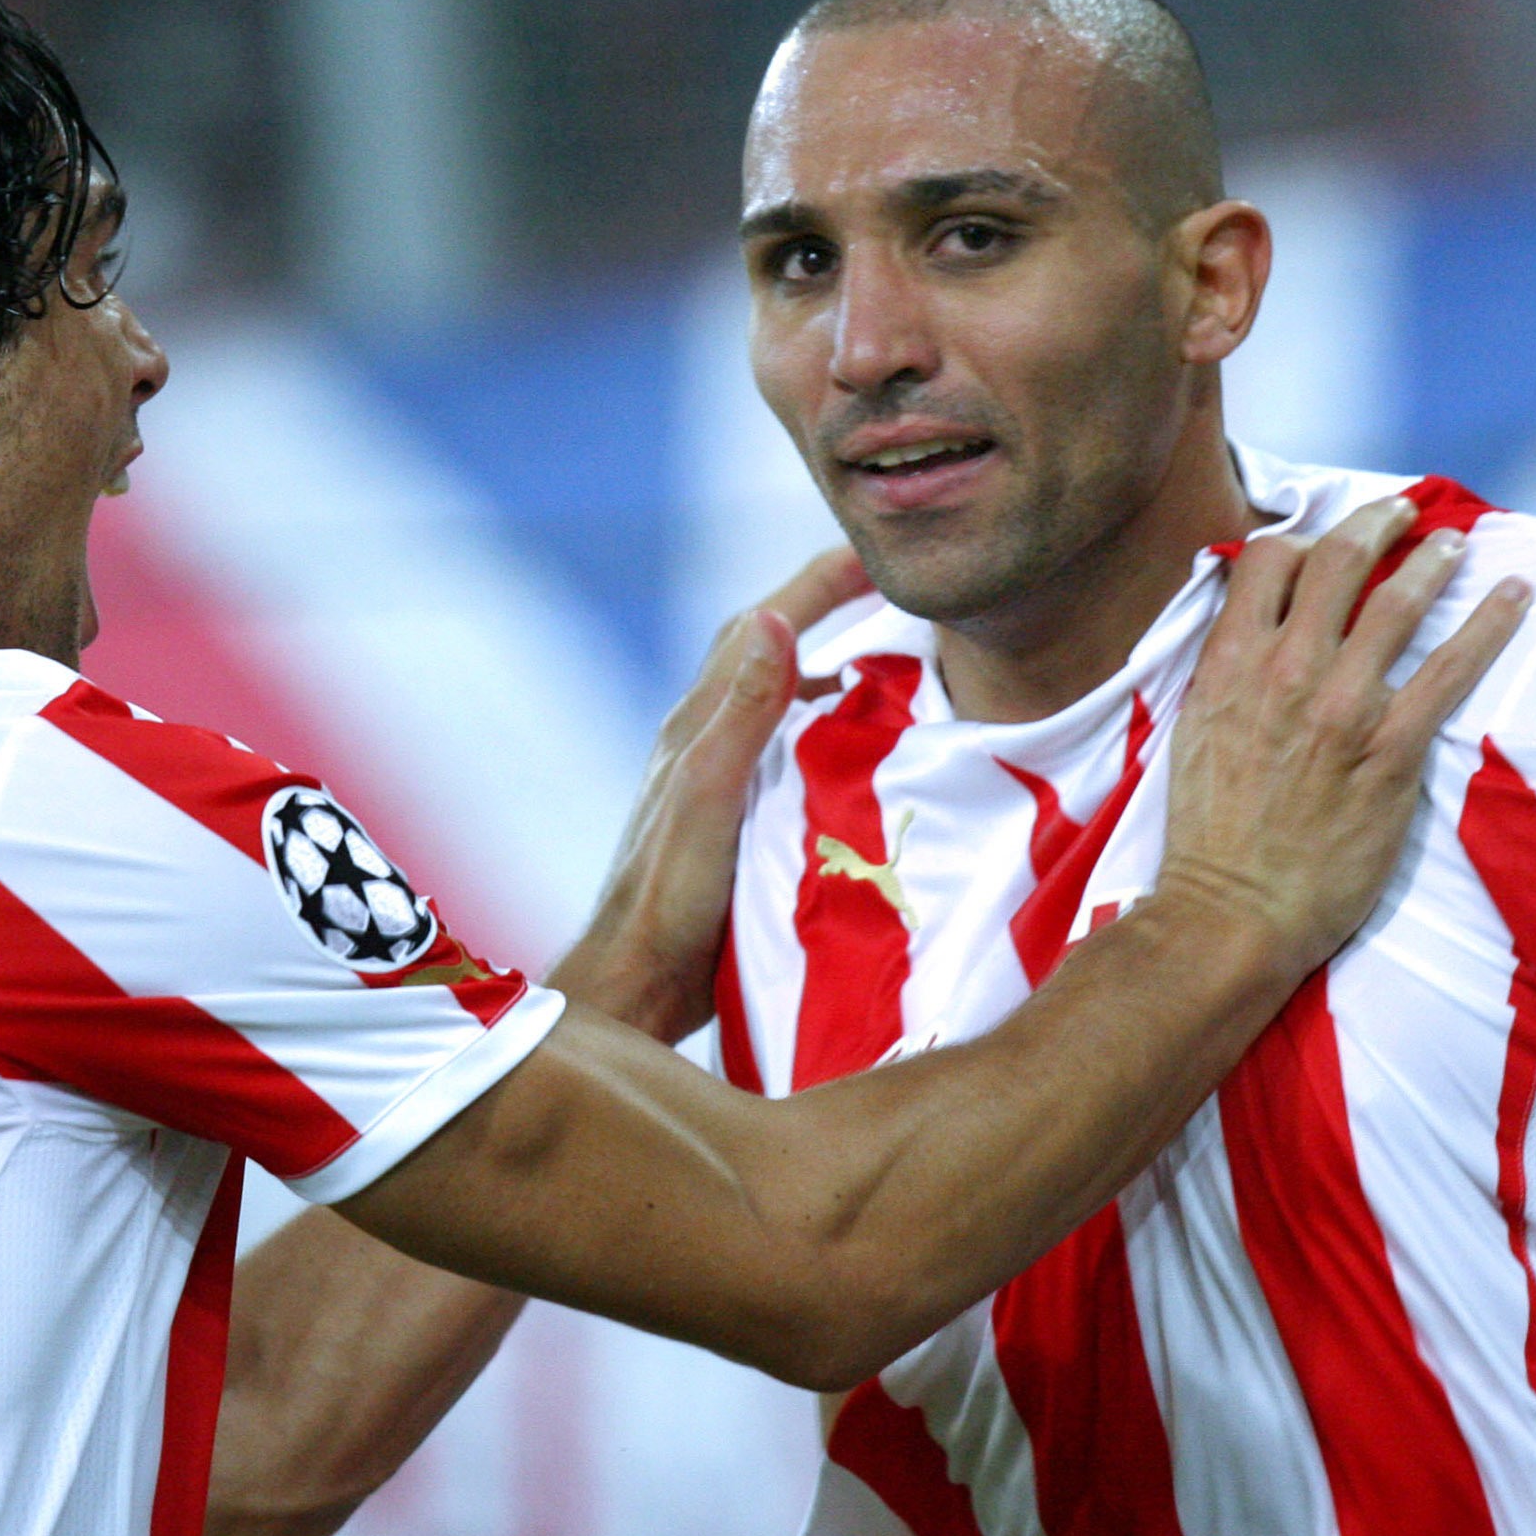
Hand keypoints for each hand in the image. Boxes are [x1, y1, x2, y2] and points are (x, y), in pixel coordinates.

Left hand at [549, 549, 869, 1040]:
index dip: (817, 583)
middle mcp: (707, 742)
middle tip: (892, 589)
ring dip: (831, 670)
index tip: (876, 551)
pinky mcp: (736, 821)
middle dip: (828, 609)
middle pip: (771, 651)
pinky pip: (789, 753)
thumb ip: (742, 712)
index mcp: (699, 725)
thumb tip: (771, 617)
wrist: (638, 984)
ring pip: (780, 703)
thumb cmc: (669, 898)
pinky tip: (861, 756)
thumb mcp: (710, 796)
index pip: (762, 627)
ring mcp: (720, 781)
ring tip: (896, 663)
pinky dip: (828, 733)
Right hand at [1156, 496, 1528, 980]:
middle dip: (1374, 524)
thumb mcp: (1193, 733)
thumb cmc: (1209, 835)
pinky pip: (1451, 668)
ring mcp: (1342, 705)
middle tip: (1400, 512)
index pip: (1264, 561)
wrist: (1231, 910)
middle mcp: (1285, 670)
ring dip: (1433, 560)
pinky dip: (1489, 623)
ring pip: (1396, 601)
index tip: (1322, 542)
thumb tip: (1248, 636)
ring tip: (1455, 544)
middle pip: (1336, 561)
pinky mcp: (1391, 748)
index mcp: (1229, 663)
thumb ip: (1225, 674)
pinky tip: (1515, 594)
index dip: (1298, 539)